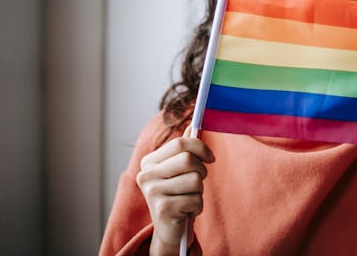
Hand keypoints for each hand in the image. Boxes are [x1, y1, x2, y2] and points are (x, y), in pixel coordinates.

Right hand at [136, 127, 214, 251]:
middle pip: (188, 159)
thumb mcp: (181, 171)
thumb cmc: (177, 196)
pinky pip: (195, 199)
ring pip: (195, 180)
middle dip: (201, 171)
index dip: (201, 147)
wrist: (170, 229)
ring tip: (188, 198)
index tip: (210, 157)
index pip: (180, 143)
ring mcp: (152, 192)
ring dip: (199, 191)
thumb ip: (185, 150)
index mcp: (149, 162)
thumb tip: (194, 127)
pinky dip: (197, 206)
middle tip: (198, 182)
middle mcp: (146, 175)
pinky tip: (186, 211)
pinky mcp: (163, 209)